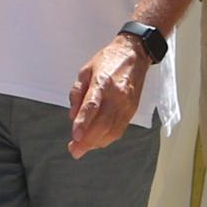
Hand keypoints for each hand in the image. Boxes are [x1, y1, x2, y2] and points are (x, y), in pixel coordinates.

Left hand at [67, 33, 150, 156]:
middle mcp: (116, 95)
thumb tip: (72, 116)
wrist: (134, 54)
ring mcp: (126, 104)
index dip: (83, 123)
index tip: (74, 137)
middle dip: (87, 141)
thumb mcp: (85, 70)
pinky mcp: (132, 110)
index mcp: (102, 82)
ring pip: (112, 130)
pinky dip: (107, 139)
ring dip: (96, 143)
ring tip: (83, 148)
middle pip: (102, 124)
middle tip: (74, 151)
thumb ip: (77, 93)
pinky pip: (120, 129)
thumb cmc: (107, 61)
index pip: (92, 106)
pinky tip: (97, 142)